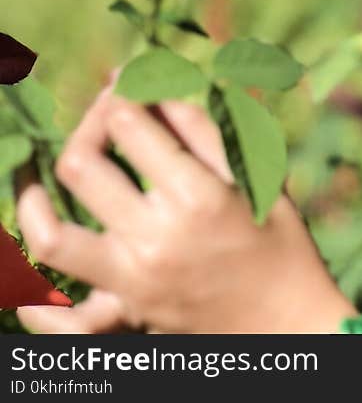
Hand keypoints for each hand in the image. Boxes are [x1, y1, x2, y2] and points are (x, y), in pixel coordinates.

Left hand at [16, 84, 356, 333]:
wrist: (288, 323)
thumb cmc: (280, 238)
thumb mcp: (253, 172)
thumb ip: (199, 126)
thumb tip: (151, 82)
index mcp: (195, 196)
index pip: (129, 123)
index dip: (122, 89)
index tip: (128, 79)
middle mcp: (156, 239)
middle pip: (81, 166)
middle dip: (87, 125)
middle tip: (105, 115)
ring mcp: (133, 282)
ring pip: (51, 237)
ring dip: (33, 200)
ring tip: (35, 175)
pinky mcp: (126, 312)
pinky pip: (62, 314)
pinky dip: (38, 297)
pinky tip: (34, 264)